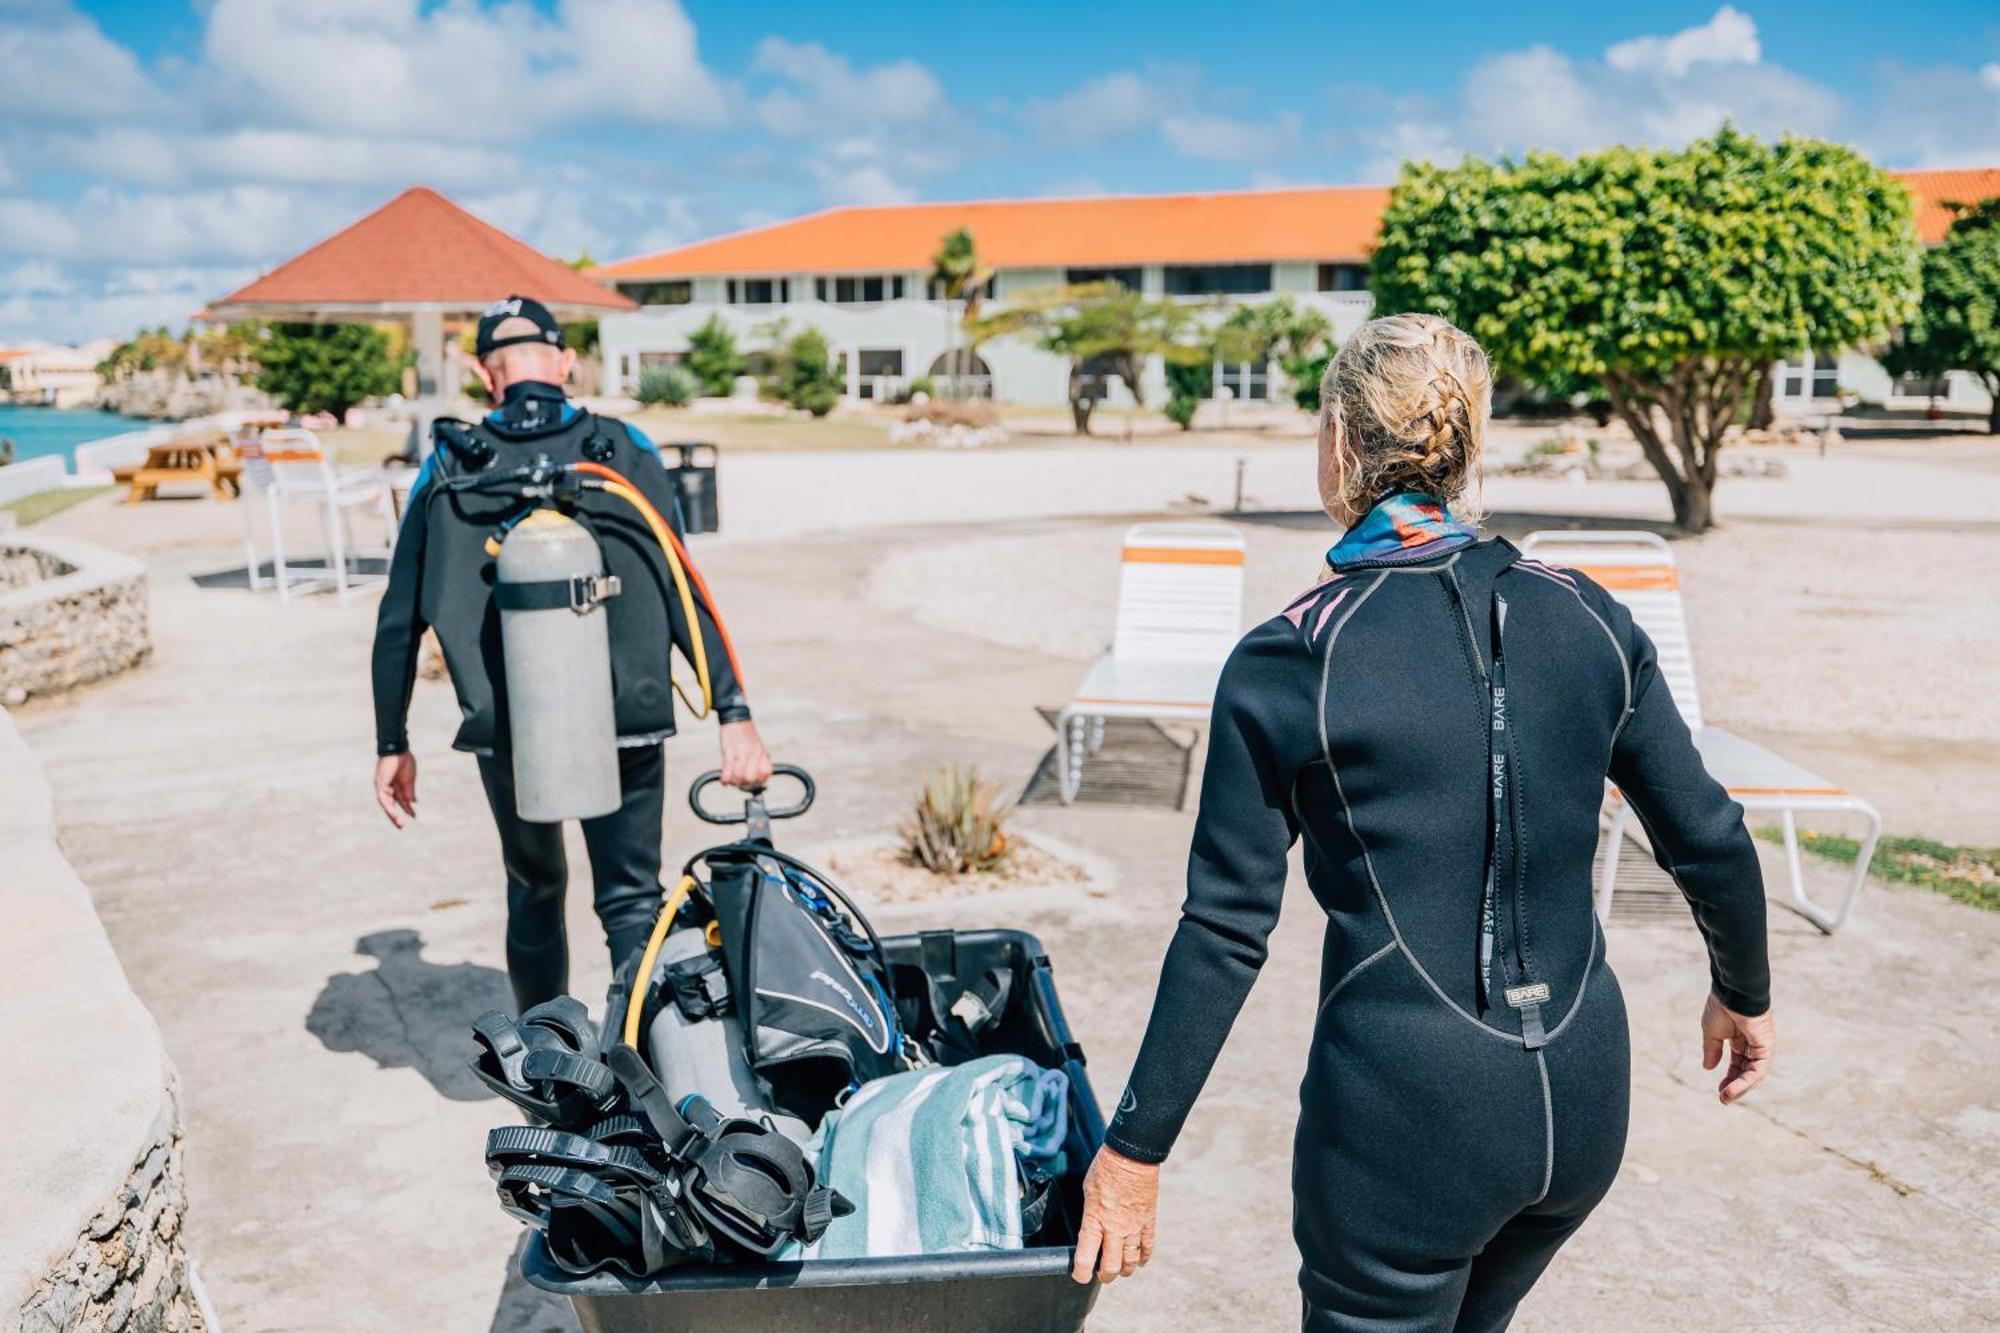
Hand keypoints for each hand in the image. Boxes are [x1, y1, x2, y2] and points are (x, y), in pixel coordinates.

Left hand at [374, 752, 417, 827]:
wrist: (398, 749)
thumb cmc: (404, 760)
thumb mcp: (409, 779)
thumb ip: (410, 791)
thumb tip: (414, 802)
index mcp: (395, 785)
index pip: (401, 800)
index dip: (407, 808)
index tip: (415, 816)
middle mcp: (387, 787)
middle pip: (391, 804)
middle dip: (396, 815)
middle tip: (402, 826)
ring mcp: (383, 786)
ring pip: (386, 804)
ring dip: (392, 815)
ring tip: (399, 824)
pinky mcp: (380, 784)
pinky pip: (383, 799)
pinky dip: (389, 807)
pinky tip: (394, 814)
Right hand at [718, 719, 772, 789]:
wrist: (736, 719)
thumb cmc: (746, 736)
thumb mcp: (757, 747)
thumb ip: (758, 762)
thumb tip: (757, 780)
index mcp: (762, 753)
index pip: (765, 774)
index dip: (759, 781)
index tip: (752, 783)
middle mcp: (754, 754)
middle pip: (751, 779)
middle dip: (744, 784)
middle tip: (740, 782)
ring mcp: (742, 753)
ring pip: (739, 777)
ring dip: (734, 782)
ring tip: (731, 780)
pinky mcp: (729, 751)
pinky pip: (727, 770)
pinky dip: (725, 779)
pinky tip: (724, 780)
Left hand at [1070, 1145, 1159, 1285]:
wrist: (1132, 1155)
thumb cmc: (1105, 1168)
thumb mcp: (1087, 1191)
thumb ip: (1090, 1214)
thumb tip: (1090, 1229)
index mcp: (1095, 1220)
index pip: (1085, 1257)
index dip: (1081, 1273)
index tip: (1080, 1275)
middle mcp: (1115, 1228)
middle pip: (1111, 1266)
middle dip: (1104, 1276)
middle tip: (1100, 1275)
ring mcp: (1134, 1226)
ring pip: (1130, 1261)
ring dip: (1124, 1270)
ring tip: (1120, 1271)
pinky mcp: (1148, 1220)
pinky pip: (1148, 1246)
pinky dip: (1144, 1257)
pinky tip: (1139, 1261)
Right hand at [1702, 992, 1774, 1104]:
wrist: (1733, 991)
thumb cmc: (1721, 1006)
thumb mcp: (1712, 1032)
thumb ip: (1712, 1050)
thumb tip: (1708, 1068)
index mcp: (1740, 1038)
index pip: (1738, 1063)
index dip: (1730, 1077)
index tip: (1719, 1090)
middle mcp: (1753, 1044)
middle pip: (1746, 1071)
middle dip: (1735, 1086)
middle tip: (1723, 1099)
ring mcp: (1761, 1045)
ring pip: (1753, 1074)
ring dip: (1740, 1088)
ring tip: (1725, 1098)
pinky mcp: (1765, 1046)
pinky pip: (1757, 1069)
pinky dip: (1746, 1081)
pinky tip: (1733, 1089)